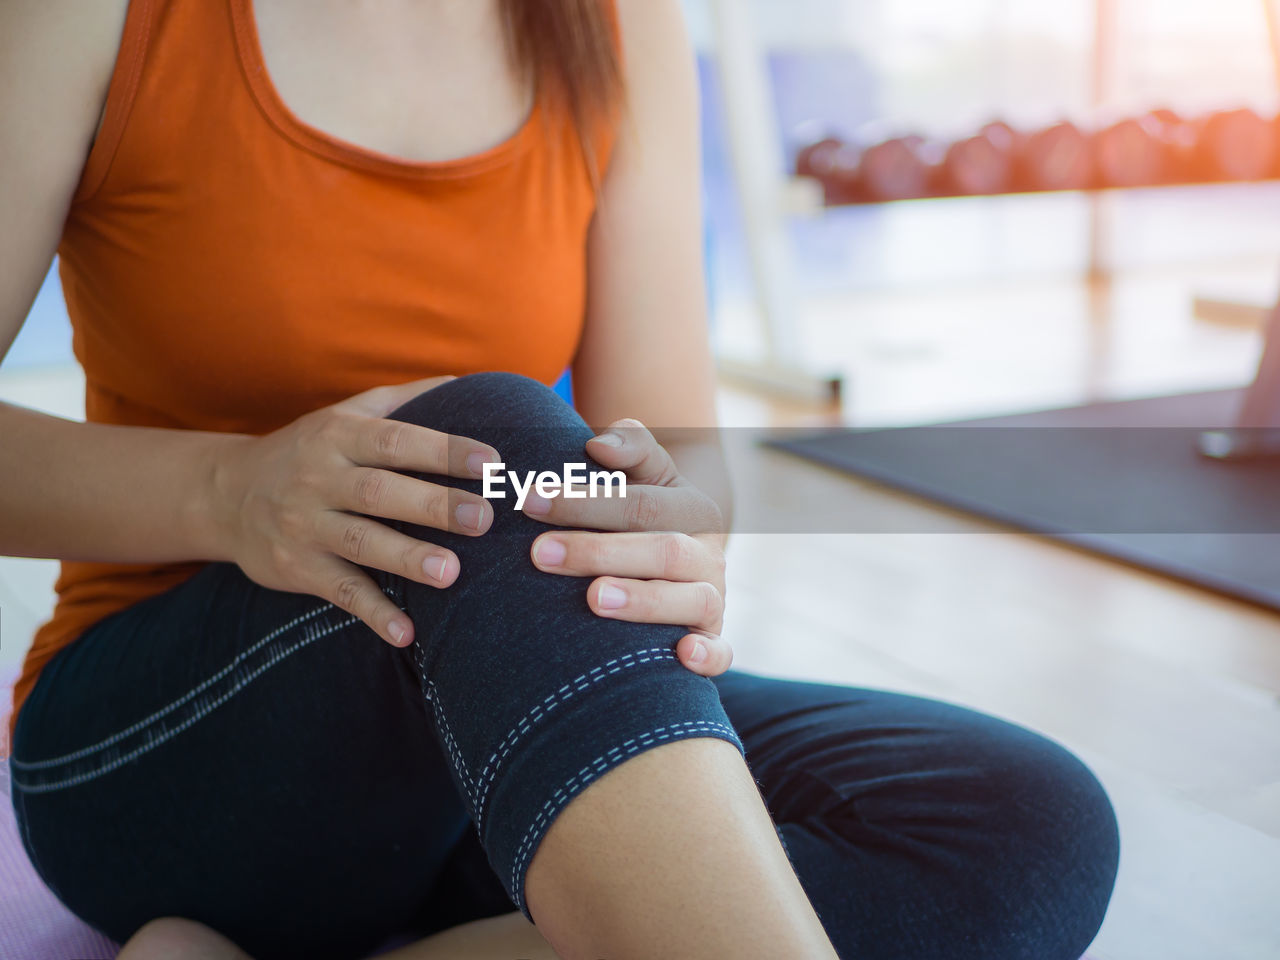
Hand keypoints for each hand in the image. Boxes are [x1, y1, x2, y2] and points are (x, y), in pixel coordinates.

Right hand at [210, 376, 499, 647]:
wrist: (223, 494)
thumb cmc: (307, 451)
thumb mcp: (343, 415)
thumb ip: (402, 402)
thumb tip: (465, 383)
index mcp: (338, 436)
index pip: (395, 440)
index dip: (443, 449)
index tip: (490, 461)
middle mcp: (320, 479)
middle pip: (381, 492)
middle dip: (434, 504)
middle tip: (482, 519)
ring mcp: (305, 525)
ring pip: (361, 542)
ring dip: (407, 558)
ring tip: (451, 573)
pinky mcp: (297, 568)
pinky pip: (340, 592)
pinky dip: (374, 614)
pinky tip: (407, 634)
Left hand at [523, 419, 732, 676]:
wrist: (677, 553)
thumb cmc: (642, 512)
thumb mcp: (644, 472)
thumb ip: (628, 447)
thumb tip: (599, 445)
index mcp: (693, 510)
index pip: (641, 505)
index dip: (586, 501)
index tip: (532, 499)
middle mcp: (707, 556)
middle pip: (663, 553)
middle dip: (599, 552)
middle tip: (540, 552)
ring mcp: (713, 600)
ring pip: (692, 601)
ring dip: (643, 601)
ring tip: (594, 597)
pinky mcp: (712, 640)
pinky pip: (720, 653)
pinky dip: (707, 656)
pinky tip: (681, 655)